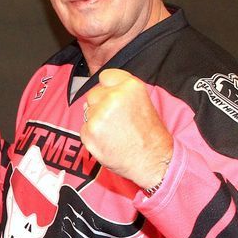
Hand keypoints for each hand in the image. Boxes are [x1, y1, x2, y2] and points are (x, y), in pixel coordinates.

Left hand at [80, 69, 172, 189]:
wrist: (153, 160)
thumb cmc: (149, 134)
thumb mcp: (142, 102)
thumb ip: (122, 93)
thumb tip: (100, 92)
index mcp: (130, 86)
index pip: (105, 76)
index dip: (107, 89)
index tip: (111, 99)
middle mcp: (114, 96)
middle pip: (93, 94)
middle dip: (99, 105)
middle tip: (115, 121)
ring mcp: (100, 113)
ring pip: (87, 112)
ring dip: (96, 121)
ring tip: (114, 133)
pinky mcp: (90, 131)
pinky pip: (84, 129)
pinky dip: (92, 136)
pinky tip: (107, 142)